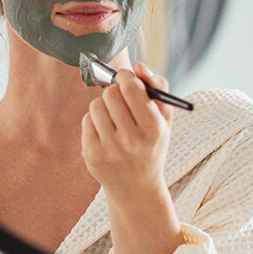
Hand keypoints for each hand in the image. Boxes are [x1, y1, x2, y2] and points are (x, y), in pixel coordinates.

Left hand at [81, 62, 172, 193]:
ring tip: (113, 117)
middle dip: (114, 91)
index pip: (131, 87)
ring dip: (103, 106)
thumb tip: (139, 66)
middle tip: (120, 98)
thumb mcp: (165, 119)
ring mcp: (111, 149)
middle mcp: (132, 140)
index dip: (126, 77)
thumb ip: (158, 88)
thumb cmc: (152, 145)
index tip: (125, 78)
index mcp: (154, 128)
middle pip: (111, 94)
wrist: (137, 187)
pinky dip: (94, 121)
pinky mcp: (93, 155)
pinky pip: (87, 121)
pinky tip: (105, 132)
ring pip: (96, 105)